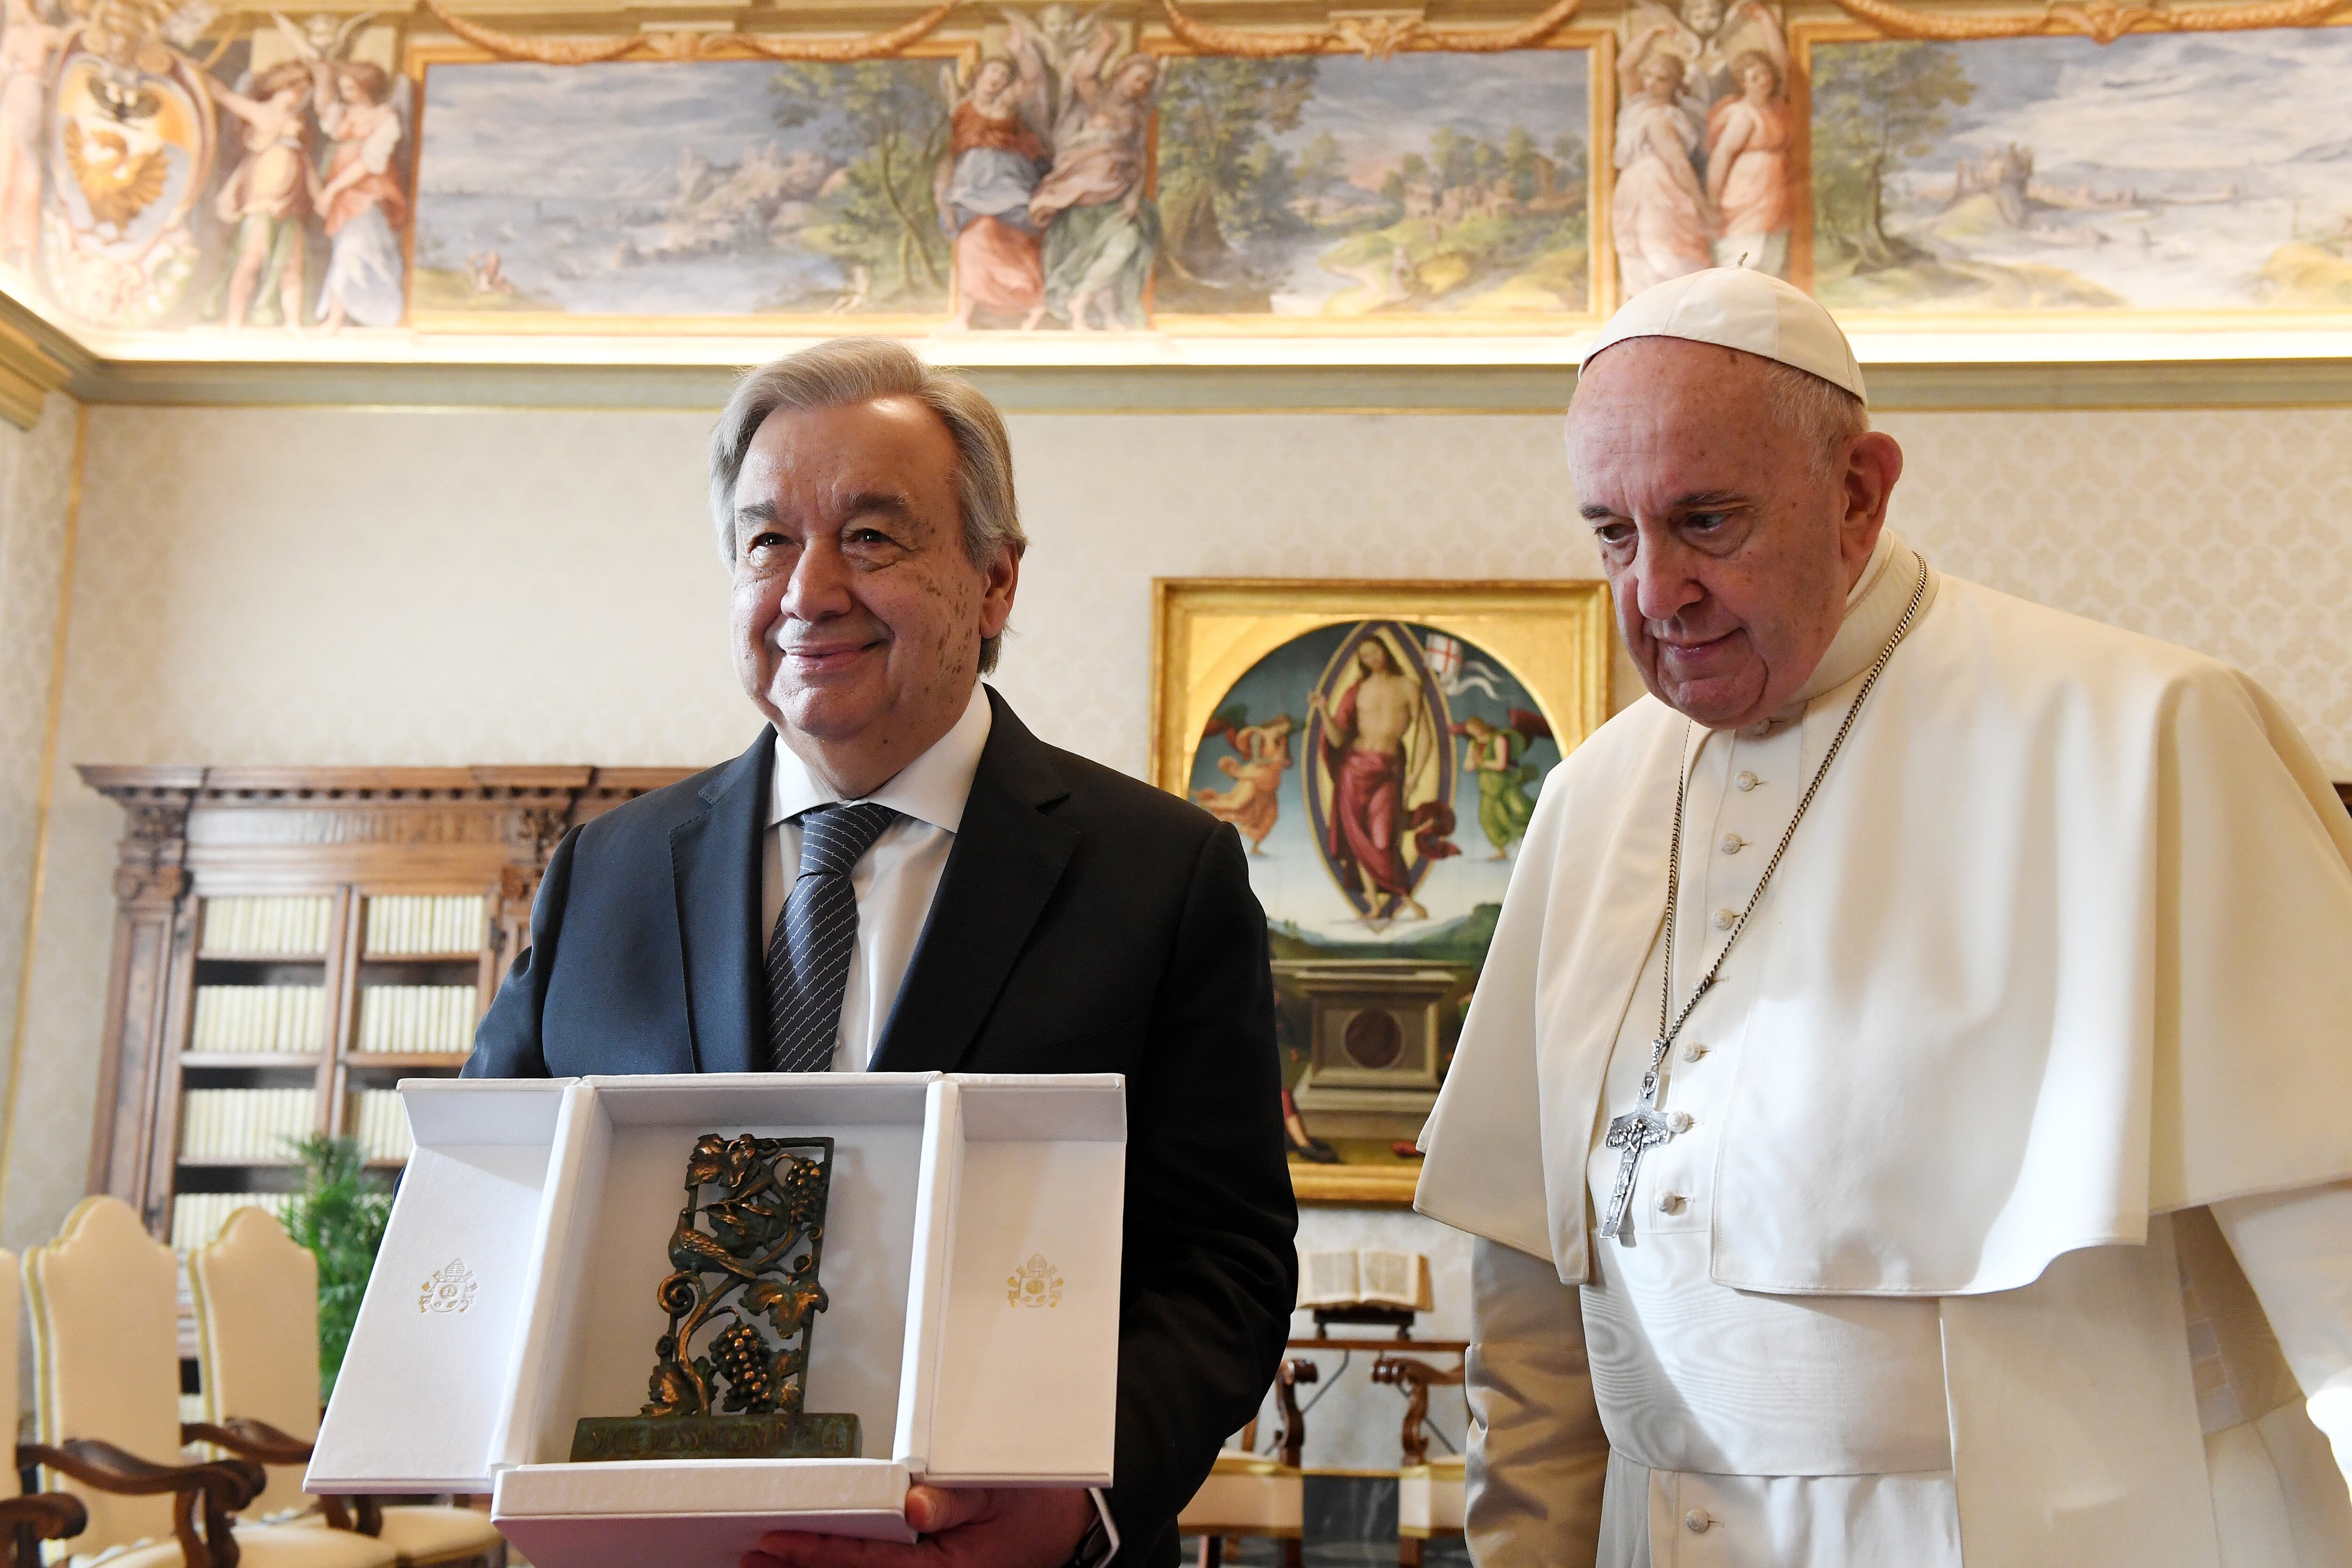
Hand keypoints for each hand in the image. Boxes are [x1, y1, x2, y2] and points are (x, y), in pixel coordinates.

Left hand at [743, 1485, 1095, 1567]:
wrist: (1069, 1525)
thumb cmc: (1036, 1504)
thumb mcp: (1002, 1493)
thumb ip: (957, 1497)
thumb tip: (913, 1504)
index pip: (867, 1563)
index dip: (819, 1553)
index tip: (776, 1542)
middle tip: (751, 1557)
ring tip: (766, 1563)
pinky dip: (847, 1566)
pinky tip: (818, 1560)